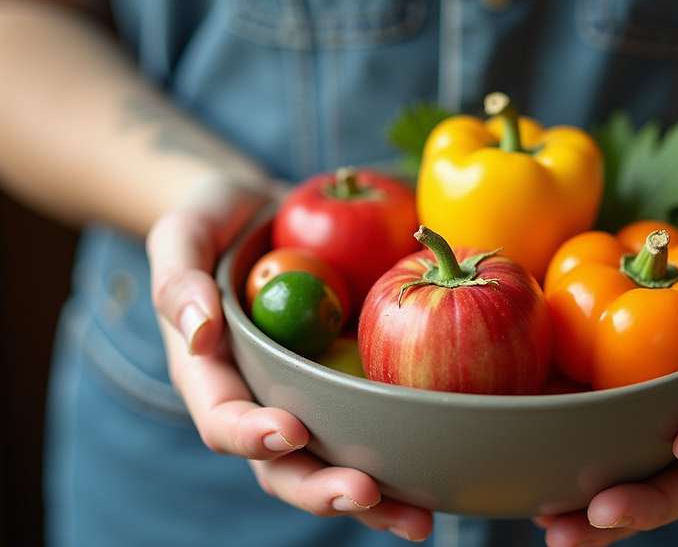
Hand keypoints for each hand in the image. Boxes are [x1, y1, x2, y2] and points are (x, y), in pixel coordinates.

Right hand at [146, 174, 433, 541]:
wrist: (269, 213)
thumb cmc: (219, 220)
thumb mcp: (186, 231)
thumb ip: (180, 278)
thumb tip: (199, 335)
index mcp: (214, 376)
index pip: (223, 418)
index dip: (252, 434)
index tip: (292, 431)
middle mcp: (262, 400)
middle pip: (285, 466)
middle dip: (323, 489)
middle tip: (367, 495)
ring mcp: (310, 400)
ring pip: (336, 464)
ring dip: (374, 502)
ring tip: (420, 520)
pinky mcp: (352, 388)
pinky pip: (376, 428)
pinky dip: (407, 456)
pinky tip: (445, 474)